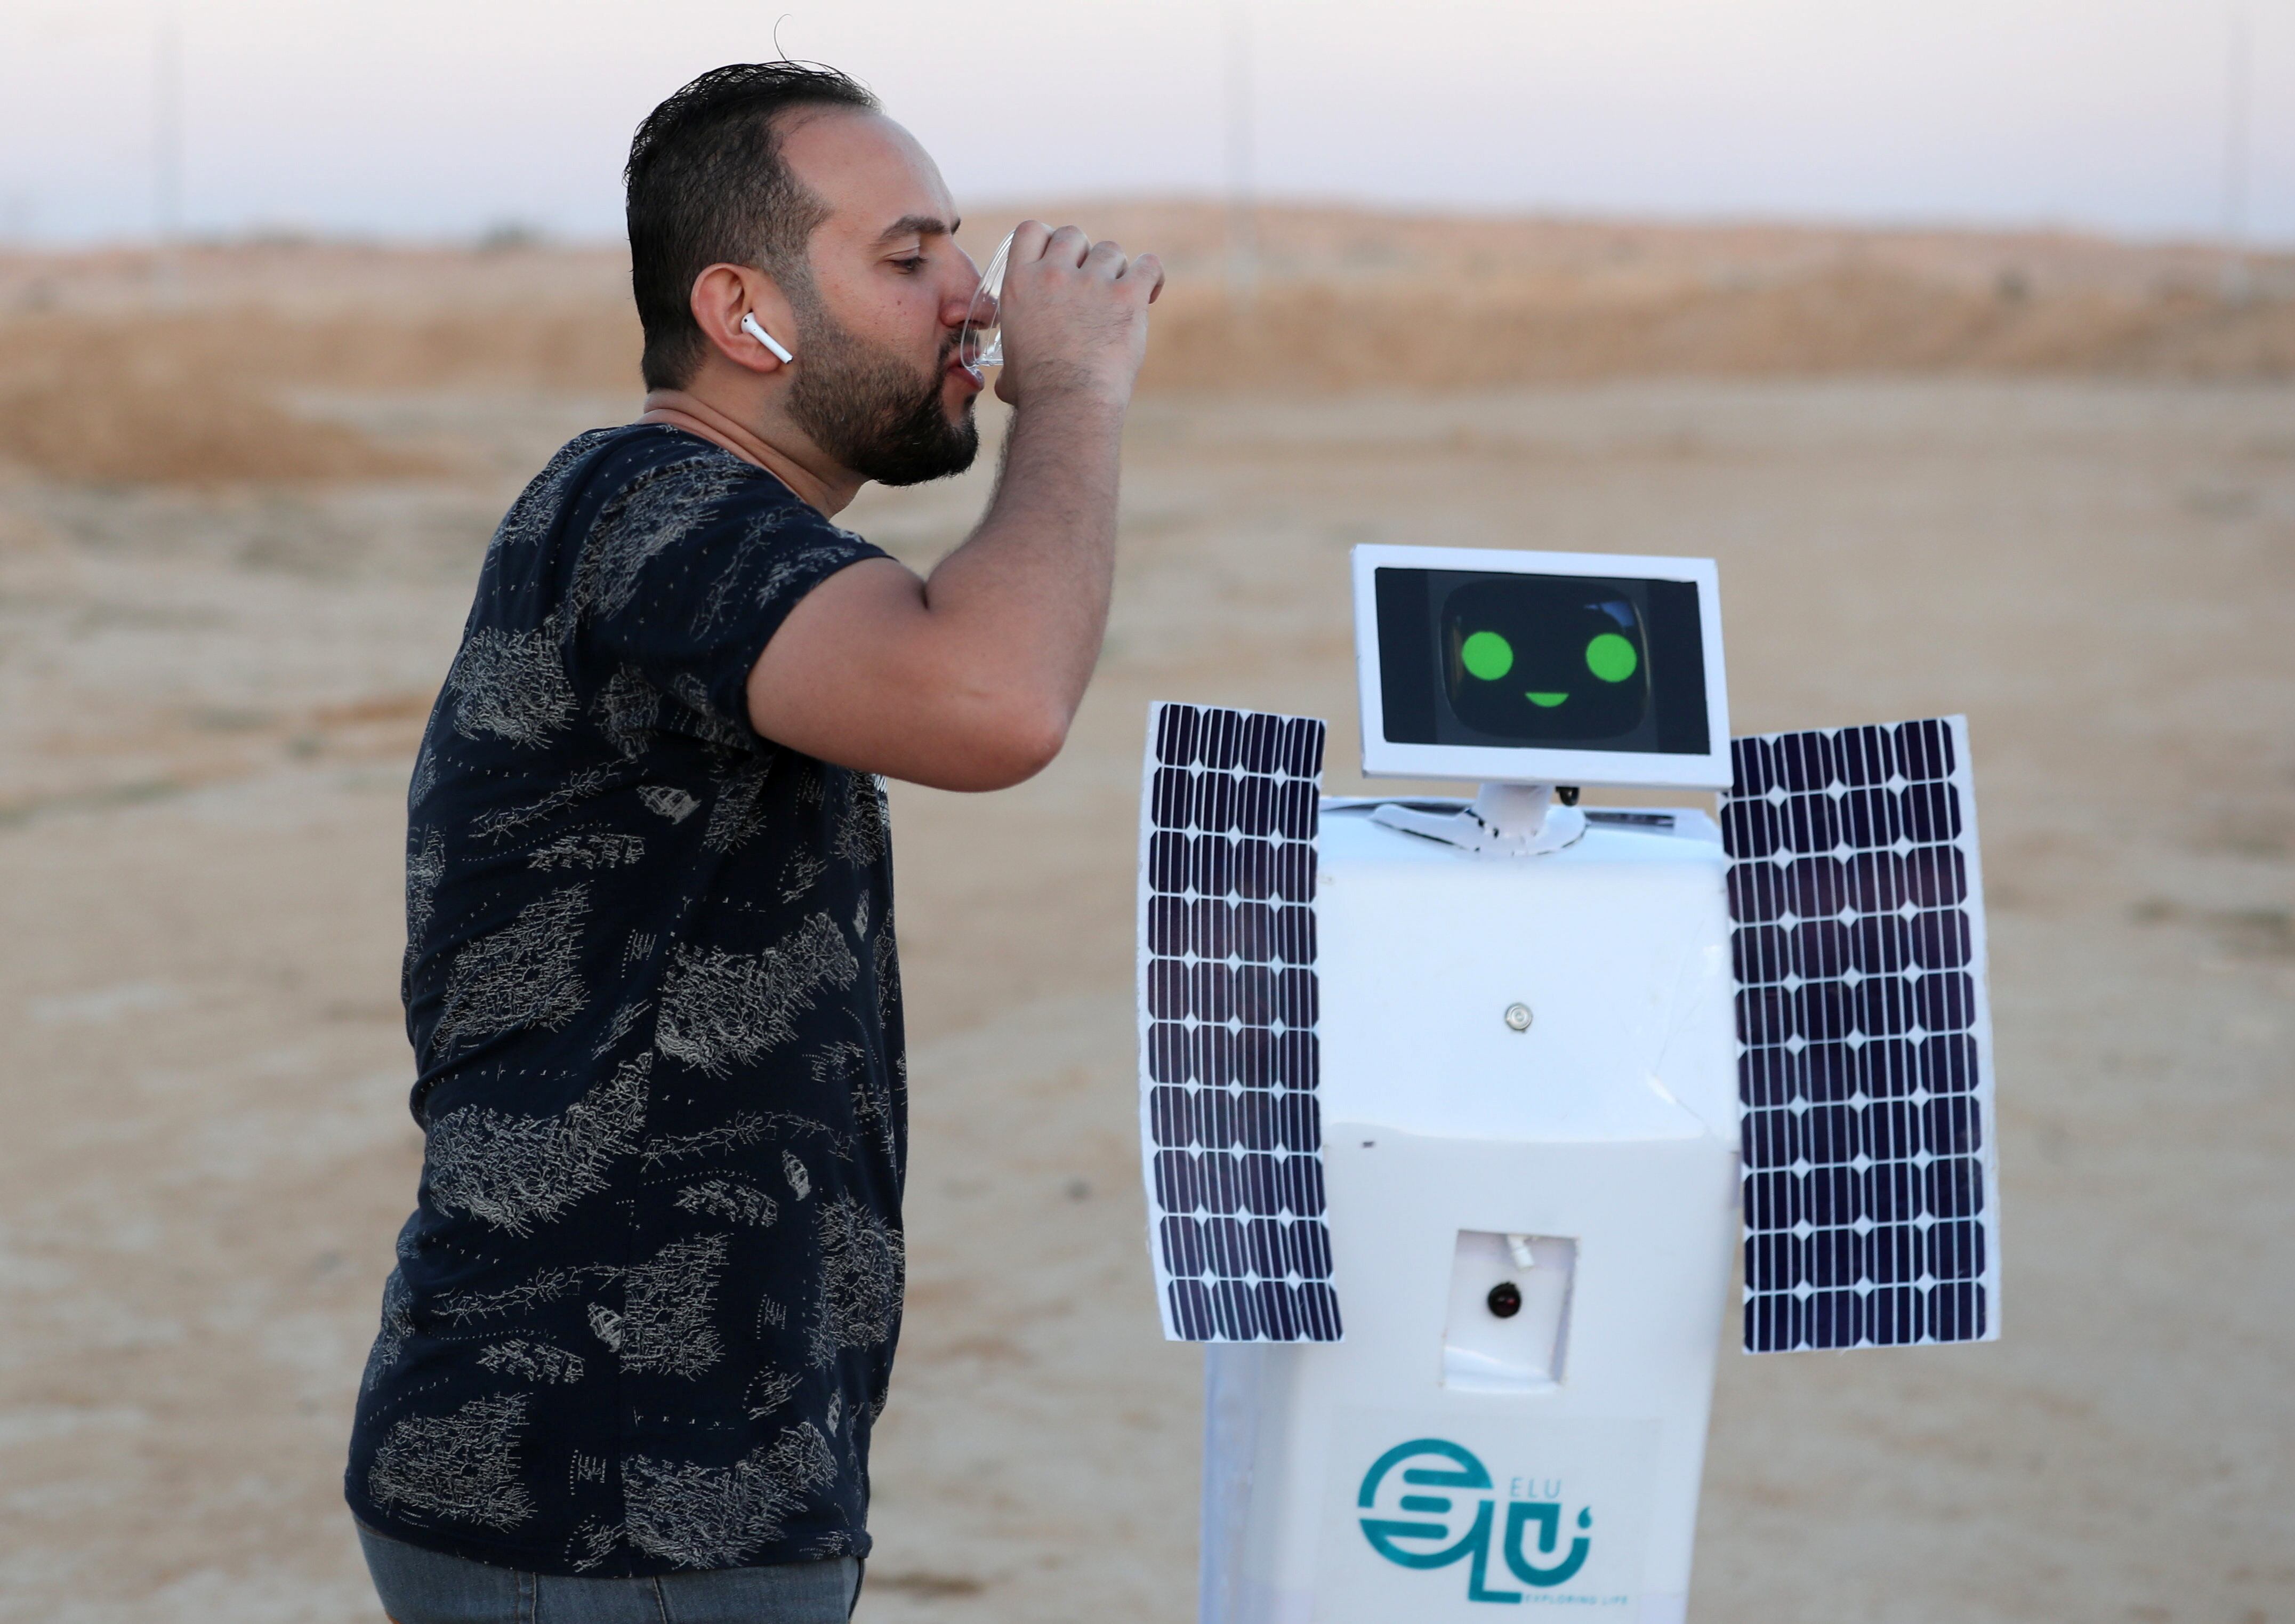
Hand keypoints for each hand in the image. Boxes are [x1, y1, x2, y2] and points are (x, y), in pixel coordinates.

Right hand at [990, 221, 1163, 406]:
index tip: (1060, 259)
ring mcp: (1091, 283)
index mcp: (1019, 283)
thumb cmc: (1038, 395)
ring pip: (1110, 250)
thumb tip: (1007, 384)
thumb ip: (1010, 364)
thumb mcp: (1010, 370)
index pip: (1031, 230)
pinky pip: (1148, 265)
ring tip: (1117, 299)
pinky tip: (1151, 293)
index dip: (1048, 239)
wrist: (1069, 404)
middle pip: (1072, 234)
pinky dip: (1152, 275)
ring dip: (1116, 269)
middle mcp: (1053, 274)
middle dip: (1083, 254)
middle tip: (1091, 283)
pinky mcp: (1126, 296)